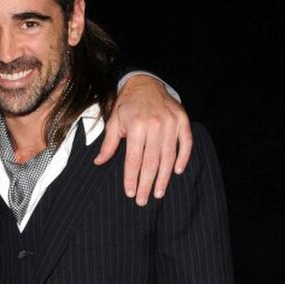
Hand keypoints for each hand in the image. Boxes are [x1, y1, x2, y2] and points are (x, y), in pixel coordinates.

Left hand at [95, 75, 192, 205]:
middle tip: (144, 201)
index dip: (132, 178)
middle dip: (147, 183)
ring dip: (164, 177)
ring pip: (168, 156)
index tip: (131, 193)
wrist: (145, 82)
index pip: (134, 159)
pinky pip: (186, 142)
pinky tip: (177, 171)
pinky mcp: (182, 119)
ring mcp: (171, 122)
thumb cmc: (127, 105)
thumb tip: (98, 162)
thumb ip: (108, 144)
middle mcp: (155, 124)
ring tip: (158, 193)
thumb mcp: (113, 121)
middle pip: (151, 161)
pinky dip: (183, 157)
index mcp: (136, 126)